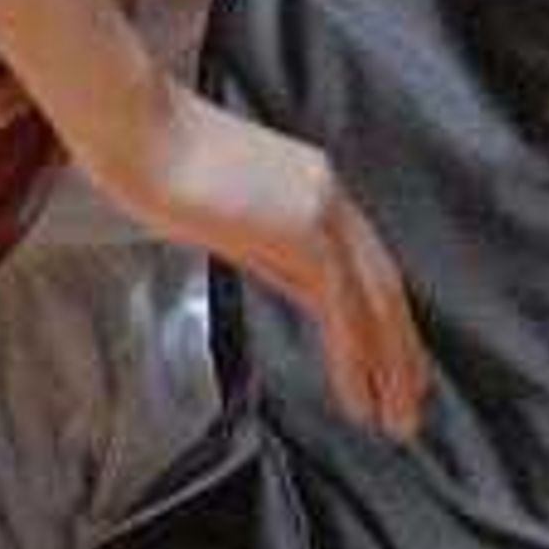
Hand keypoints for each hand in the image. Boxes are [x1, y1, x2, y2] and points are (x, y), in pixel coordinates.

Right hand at [89, 71, 427, 434]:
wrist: (138, 129)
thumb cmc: (158, 163)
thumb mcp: (225, 211)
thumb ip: (266, 242)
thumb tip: (289, 274)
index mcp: (313, 184)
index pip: (366, 263)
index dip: (384, 318)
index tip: (392, 362)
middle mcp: (329, 194)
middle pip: (384, 284)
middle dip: (401, 351)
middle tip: (410, 403)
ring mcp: (321, 211)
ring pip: (376, 302)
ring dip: (390, 367)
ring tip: (396, 419)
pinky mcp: (304, 232)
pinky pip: (342, 309)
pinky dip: (356, 360)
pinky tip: (359, 399)